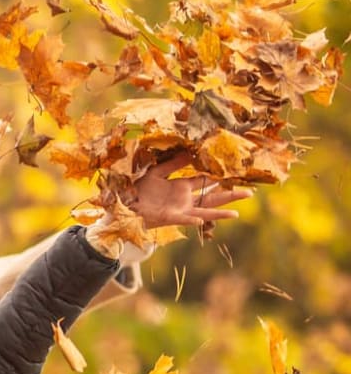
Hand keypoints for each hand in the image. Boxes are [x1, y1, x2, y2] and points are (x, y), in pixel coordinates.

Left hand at [125, 153, 251, 229]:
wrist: (123, 204)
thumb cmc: (138, 189)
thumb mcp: (156, 172)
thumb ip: (173, 164)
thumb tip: (190, 153)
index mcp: (181, 187)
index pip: (205, 182)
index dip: (219, 178)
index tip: (235, 174)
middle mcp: (184, 199)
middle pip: (212, 198)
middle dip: (230, 196)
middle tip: (250, 193)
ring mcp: (179, 210)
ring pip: (204, 212)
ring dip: (220, 212)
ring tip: (237, 213)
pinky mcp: (169, 218)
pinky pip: (183, 220)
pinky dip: (192, 220)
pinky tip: (201, 220)